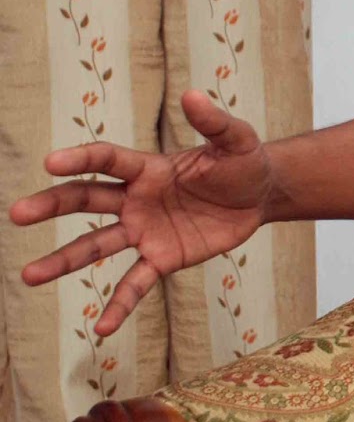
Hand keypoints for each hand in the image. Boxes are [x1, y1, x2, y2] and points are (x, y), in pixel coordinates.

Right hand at [8, 89, 274, 336]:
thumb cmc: (243, 161)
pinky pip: (135, 283)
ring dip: (63, 261)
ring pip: (96, 246)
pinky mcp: (163, 258)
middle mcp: (136, 199)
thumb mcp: (236, 140)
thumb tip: (193, 94)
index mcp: (147, 167)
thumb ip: (214, 122)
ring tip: (28, 276)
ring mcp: (146, 231)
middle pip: (86, 200)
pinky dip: (119, 305)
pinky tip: (101, 328)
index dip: (80, 159)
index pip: (106, 161)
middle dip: (51, 206)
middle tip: (17, 213)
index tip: (49, 162)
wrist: (261, 195)